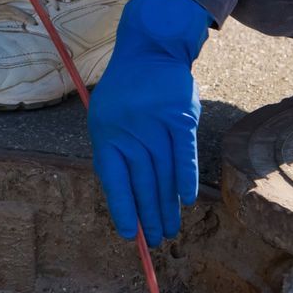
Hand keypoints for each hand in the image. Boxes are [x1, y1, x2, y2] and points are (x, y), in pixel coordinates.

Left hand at [87, 0, 209, 241]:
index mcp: (107, 135)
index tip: (130, 235)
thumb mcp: (106, 118)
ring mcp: (157, 125)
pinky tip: (186, 199)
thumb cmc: (125, 91)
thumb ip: (113, 153)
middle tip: (156, 241)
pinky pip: (184, 154)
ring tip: (170, 229)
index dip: (123, 209)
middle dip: (149, 215)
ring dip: (167, 205)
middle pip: (142, 183)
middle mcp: (131, 133)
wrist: (150, 51)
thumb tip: (123, 197)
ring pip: (163, 174)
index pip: (114, 181)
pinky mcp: (181, 118)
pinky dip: (185, 177)